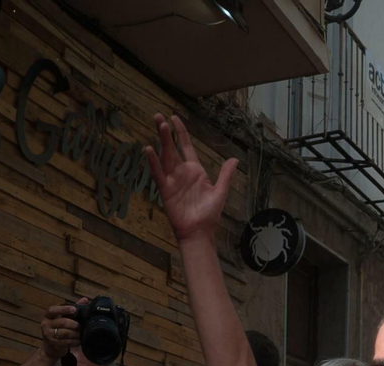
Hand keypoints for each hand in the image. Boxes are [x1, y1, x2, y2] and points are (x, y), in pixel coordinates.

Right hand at [39, 300, 86, 360]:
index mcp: (48, 315)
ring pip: (65, 333)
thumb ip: (72, 308)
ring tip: (80, 334)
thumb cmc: (58, 329)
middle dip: (74, 324)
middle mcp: (46, 324)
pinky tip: (78, 341)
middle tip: (80, 326)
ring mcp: (48, 335)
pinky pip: (66, 342)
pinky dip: (74, 342)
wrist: (50, 348)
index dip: (63, 309)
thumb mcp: (62, 318)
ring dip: (75, 334)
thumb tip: (84, 299)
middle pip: (62, 322)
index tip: (74, 309)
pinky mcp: (53, 344)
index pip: (53, 310)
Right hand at [143, 113, 236, 241]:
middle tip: (158, 116)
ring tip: (159, 125)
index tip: (174, 118)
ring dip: (161, 141)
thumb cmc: (209, 214)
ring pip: (164, 156)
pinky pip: (158, 174)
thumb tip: (234, 159)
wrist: (200, 231)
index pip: (185, 145)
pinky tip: (149, 149)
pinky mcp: (165, 190)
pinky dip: (153, 162)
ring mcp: (172, 180)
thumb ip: (226, 175)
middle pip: (171, 147)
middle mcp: (181, 172)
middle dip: (166, 132)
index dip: (180, 132)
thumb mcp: (220, 191)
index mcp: (194, 170)